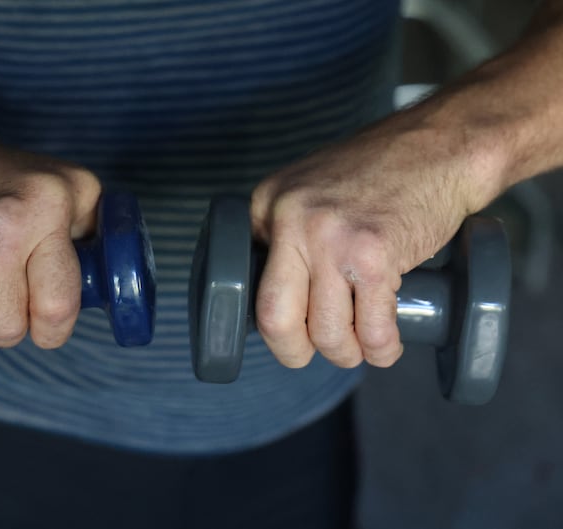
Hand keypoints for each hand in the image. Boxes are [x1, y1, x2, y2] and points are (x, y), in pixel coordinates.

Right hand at [0, 130, 100, 349]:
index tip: (52, 308)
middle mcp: (45, 201)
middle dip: (41, 332)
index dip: (71, 306)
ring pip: (8, 325)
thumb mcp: (46, 193)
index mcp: (78, 189)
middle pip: (58, 308)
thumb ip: (75, 231)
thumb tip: (102, 292)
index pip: (100, 277)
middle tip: (22, 319)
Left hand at [250, 116, 503, 368]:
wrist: (440, 146)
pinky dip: (381, 350)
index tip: (291, 326)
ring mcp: (332, 238)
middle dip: (292, 352)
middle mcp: (290, 220)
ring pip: (327, 333)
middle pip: (274, 319)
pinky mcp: (376, 256)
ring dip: (345, 354)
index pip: (248, 284)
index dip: (271, 319)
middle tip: (311, 352)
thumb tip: (274, 291)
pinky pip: (372, 330)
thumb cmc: (377, 172)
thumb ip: (285, 229)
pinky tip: (385, 344)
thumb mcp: (308, 187)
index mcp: (267, 204)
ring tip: (359, 344)